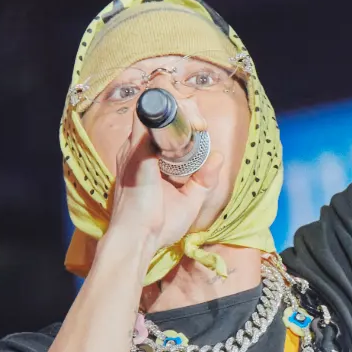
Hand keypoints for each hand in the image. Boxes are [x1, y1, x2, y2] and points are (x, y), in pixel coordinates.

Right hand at [102, 119, 223, 261]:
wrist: (137, 241)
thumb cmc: (157, 226)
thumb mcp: (189, 200)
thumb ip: (203, 179)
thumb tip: (218, 156)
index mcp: (143, 157)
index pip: (160, 123)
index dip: (184, 119)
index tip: (202, 130)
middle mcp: (135, 148)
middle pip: (157, 110)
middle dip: (183, 109)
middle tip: (202, 125)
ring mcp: (134, 150)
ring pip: (155, 110)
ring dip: (180, 110)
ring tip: (200, 125)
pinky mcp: (137, 156)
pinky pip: (151, 124)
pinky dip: (175, 120)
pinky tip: (195, 128)